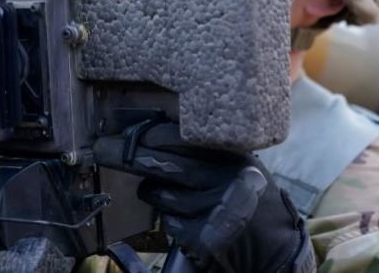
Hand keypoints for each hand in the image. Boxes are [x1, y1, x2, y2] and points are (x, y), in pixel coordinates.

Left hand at [95, 122, 313, 272]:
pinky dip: (170, 220)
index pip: (181, 138)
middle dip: (126, 154)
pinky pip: (169, 222)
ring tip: (163, 191)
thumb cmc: (247, 199)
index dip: (148, 133)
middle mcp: (227, 180)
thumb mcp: (236, 167)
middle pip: (163, 163)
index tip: (125, 131)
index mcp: (233, 156)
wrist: (275, 247)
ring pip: (161, 194)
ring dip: (152, 192)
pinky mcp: (206, 239)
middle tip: (103, 148)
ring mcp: (216, 211)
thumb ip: (204, 152)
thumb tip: (149, 134)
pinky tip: (187, 218)